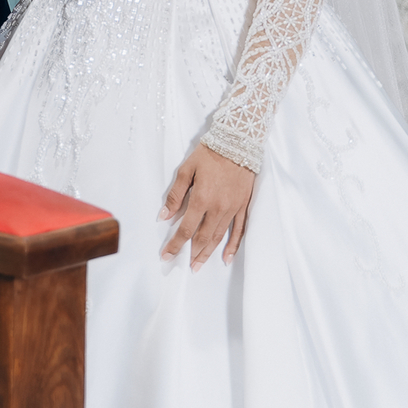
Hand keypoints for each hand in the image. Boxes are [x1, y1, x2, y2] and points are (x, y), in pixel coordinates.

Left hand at [159, 142, 254, 271]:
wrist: (238, 142)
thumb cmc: (209, 153)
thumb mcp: (187, 170)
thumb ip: (176, 194)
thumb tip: (164, 216)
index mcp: (202, 199)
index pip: (185, 229)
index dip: (175, 245)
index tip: (166, 255)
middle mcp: (218, 208)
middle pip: (202, 237)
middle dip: (192, 253)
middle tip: (185, 266)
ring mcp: (232, 209)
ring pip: (219, 237)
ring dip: (208, 253)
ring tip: (199, 265)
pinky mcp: (243, 206)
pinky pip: (239, 230)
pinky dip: (233, 245)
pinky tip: (226, 257)